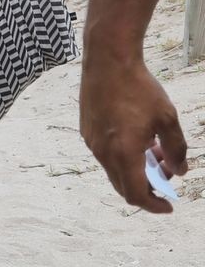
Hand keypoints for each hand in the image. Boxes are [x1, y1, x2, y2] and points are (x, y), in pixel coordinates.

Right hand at [79, 46, 188, 210]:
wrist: (108, 60)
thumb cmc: (139, 87)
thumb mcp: (167, 119)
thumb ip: (176, 149)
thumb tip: (180, 170)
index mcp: (123, 153)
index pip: (136, 195)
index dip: (154, 205)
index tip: (168, 206)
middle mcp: (103, 152)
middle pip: (124, 186)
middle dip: (148, 187)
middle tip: (166, 174)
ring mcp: (92, 141)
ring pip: (115, 169)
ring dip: (136, 169)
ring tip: (155, 151)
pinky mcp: (87, 130)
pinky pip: (106, 154)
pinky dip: (123, 156)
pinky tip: (138, 137)